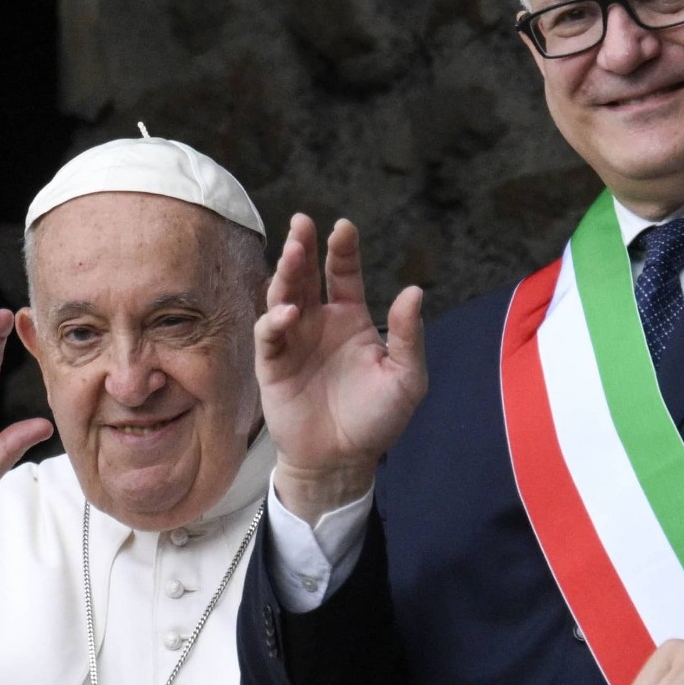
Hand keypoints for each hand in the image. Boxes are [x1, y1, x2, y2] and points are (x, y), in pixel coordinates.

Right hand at [256, 215, 425, 518]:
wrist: (343, 461)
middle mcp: (319, 322)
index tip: (344, 228)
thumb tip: (414, 290)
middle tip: (302, 223)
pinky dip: (276, 320)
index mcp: (350, 318)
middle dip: (303, 247)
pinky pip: (269, 335)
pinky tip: (290, 311)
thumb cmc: (376, 419)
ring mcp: (293, 341)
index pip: (344, 274)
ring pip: (283, 296)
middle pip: (307, 275)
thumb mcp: (406, 377)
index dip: (343, 250)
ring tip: (292, 252)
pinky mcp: (272, 365)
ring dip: (285, 273)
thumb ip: (407, 335)